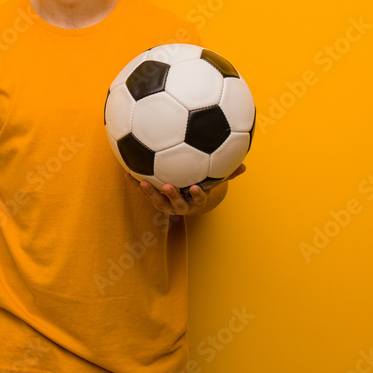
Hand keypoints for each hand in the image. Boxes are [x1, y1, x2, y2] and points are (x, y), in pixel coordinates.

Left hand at [127, 163, 245, 215]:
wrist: (190, 203)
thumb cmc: (204, 186)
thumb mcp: (216, 182)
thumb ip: (228, 174)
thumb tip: (245, 166)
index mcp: (196, 200)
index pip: (199, 198)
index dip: (198, 194)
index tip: (197, 187)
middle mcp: (181, 205)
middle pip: (176, 203)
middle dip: (172, 196)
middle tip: (167, 186)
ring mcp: (167, 205)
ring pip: (157, 201)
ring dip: (149, 192)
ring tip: (142, 181)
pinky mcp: (155, 200)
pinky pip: (145, 193)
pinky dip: (136, 184)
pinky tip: (127, 173)